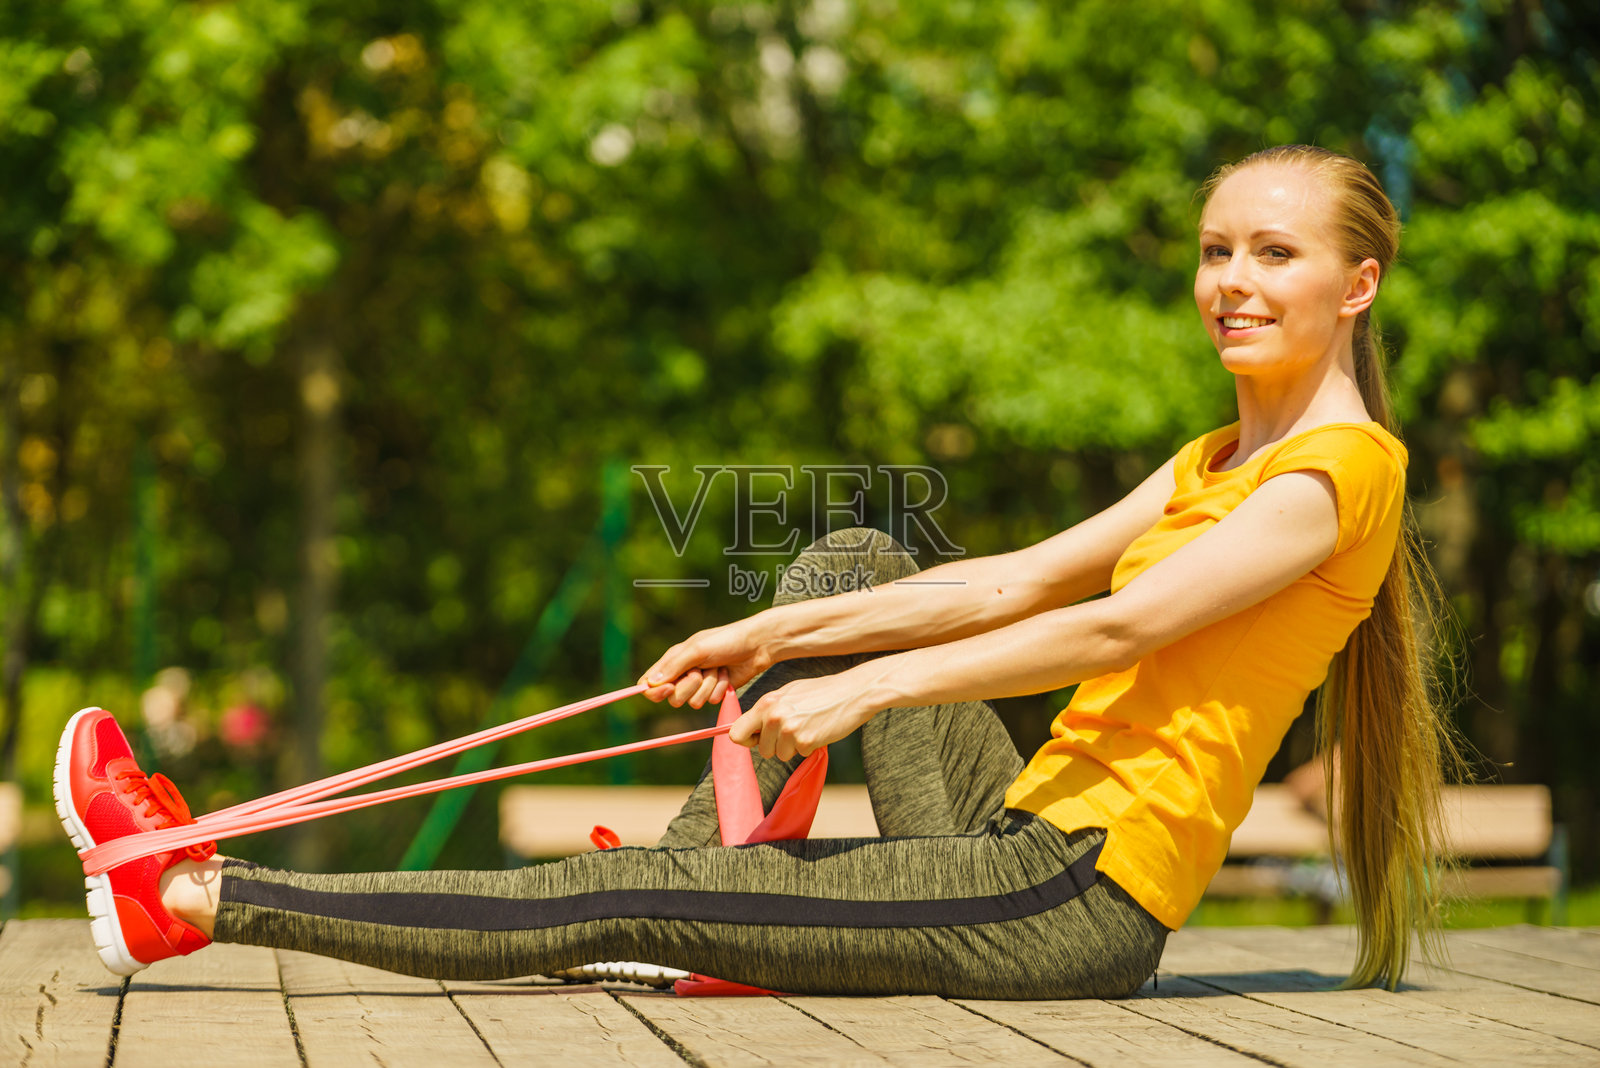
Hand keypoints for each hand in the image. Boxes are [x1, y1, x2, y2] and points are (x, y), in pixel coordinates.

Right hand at [638, 620, 771, 708]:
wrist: (756, 646)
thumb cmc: (726, 640)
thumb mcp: (697, 649)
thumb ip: (674, 666)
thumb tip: (650, 683)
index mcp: (673, 659)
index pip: (650, 683)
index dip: (656, 691)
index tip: (669, 687)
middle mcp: (683, 673)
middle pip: (673, 698)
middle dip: (690, 687)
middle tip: (701, 671)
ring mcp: (700, 684)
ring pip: (694, 702)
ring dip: (709, 686)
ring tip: (718, 668)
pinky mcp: (715, 691)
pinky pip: (711, 701)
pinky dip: (720, 688)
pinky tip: (727, 674)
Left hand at [727, 673, 877, 760]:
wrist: (852, 692)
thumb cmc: (821, 692)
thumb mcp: (788, 693)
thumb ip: (768, 710)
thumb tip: (749, 728)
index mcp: (766, 703)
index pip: (736, 733)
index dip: (747, 740)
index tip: (757, 739)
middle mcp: (774, 716)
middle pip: (762, 750)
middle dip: (776, 745)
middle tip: (794, 731)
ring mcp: (789, 730)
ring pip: (781, 755)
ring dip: (793, 747)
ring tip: (808, 727)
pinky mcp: (806, 741)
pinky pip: (800, 754)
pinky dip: (809, 747)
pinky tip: (819, 730)